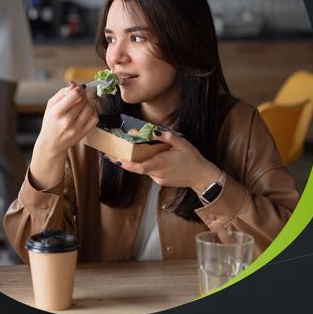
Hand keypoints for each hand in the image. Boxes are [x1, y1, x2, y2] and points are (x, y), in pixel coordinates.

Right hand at [30, 82, 98, 190]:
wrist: (51, 144)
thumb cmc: (50, 123)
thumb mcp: (50, 106)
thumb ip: (61, 93)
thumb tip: (74, 84)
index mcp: (56, 112)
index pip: (74, 95)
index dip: (79, 89)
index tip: (80, 88)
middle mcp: (66, 121)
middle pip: (83, 101)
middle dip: (83, 96)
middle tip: (80, 96)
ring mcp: (75, 129)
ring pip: (90, 108)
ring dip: (87, 104)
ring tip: (82, 105)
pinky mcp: (82, 134)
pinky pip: (95, 119)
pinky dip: (93, 113)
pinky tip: (87, 113)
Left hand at [106, 130, 220, 193]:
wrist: (201, 177)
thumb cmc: (193, 159)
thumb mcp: (183, 144)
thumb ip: (168, 137)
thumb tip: (154, 132)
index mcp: (162, 164)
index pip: (139, 167)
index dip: (125, 164)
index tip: (114, 159)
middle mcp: (158, 174)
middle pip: (137, 168)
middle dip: (124, 161)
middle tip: (111, 153)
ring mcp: (159, 179)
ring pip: (143, 170)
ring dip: (135, 162)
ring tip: (126, 152)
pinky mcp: (161, 181)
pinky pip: (149, 172)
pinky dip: (145, 164)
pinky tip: (147, 157)